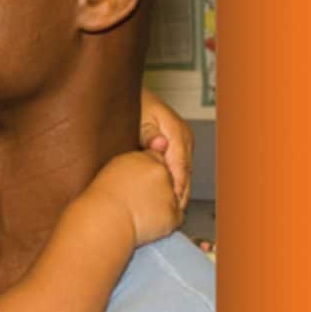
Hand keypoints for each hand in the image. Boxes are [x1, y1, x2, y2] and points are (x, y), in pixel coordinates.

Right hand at [87, 150, 182, 245]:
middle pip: (169, 179)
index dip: (149, 175)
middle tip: (138, 201)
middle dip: (160, 189)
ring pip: (173, 200)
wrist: (104, 219)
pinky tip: (146, 222)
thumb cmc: (102, 199)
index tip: (138, 186)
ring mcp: (168, 193)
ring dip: (162, 207)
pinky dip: (165, 223)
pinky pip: (175, 219)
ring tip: (139, 213)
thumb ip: (138, 161)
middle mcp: (160, 172)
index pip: (158, 161)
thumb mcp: (116, 168)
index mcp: (145, 158)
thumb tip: (159, 147)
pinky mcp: (173, 213)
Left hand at [139, 88, 194, 207]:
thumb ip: (148, 132)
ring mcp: (180, 142)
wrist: (125, 95)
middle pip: (185, 173)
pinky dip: (173, 183)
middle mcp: (183, 137)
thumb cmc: (130, 104)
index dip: (177, 187)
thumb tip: (160, 145)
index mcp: (177, 131)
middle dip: (179, 194)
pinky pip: (177, 169)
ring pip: (182, 173)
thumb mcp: (137, 116)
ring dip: (177, 191)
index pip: (180, 166)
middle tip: (171, 217)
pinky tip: (166, 198)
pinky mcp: (173, 146)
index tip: (172, 205)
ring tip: (170, 213)